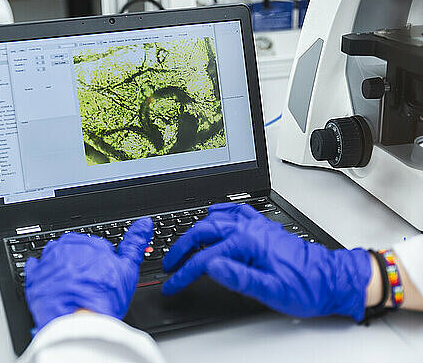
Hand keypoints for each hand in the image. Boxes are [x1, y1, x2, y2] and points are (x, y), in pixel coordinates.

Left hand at [25, 218, 153, 329]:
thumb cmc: (103, 299)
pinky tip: (51, 281)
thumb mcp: (128, 270)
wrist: (78, 324)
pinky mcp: (34, 279)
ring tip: (73, 285)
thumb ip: (134, 245)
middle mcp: (65, 248)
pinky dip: (42, 272)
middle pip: (75, 250)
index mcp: (88, 243)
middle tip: (91, 282)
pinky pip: (35, 268)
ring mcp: (48, 263)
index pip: (97, 246)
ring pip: (56, 257)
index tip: (105, 274)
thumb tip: (143, 225)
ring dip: (62, 266)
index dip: (103, 262)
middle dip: (82, 262)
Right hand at [162, 203, 371, 320]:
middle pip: (204, 232)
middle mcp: (250, 229)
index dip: (185, 273)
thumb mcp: (271, 290)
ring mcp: (256, 225)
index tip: (173, 284)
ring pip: (215, 219)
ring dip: (195, 231)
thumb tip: (211, 267)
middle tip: (170, 263)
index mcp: (248, 242)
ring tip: (183, 245)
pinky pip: (234, 211)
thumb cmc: (306, 286)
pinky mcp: (262, 227)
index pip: (206, 259)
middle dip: (182, 248)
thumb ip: (239, 277)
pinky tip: (212, 214)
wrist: (331, 279)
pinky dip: (218, 212)